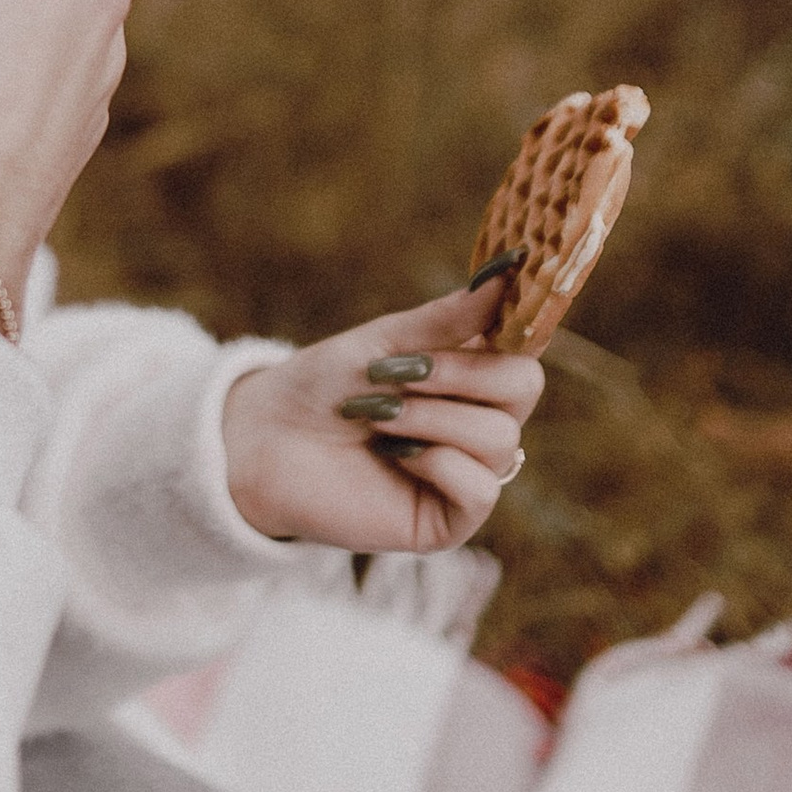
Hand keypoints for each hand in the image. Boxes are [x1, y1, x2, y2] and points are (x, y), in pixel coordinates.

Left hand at [219, 288, 544, 553]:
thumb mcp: (387, 342)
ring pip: (499, 437)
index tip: (501, 293)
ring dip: (431, 417)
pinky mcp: (449, 520)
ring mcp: (468, 472)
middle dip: (461, 372)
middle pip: (524, 386)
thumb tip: (508, 271)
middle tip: (400, 370)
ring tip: (376, 414)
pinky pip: (481, 488)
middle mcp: (478, 423)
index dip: (519, 322)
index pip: (524, 348)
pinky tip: (392, 454)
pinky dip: (436, 461)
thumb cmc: (324, 387)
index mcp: (470, 376)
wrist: (267, 441)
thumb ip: (448, 318)